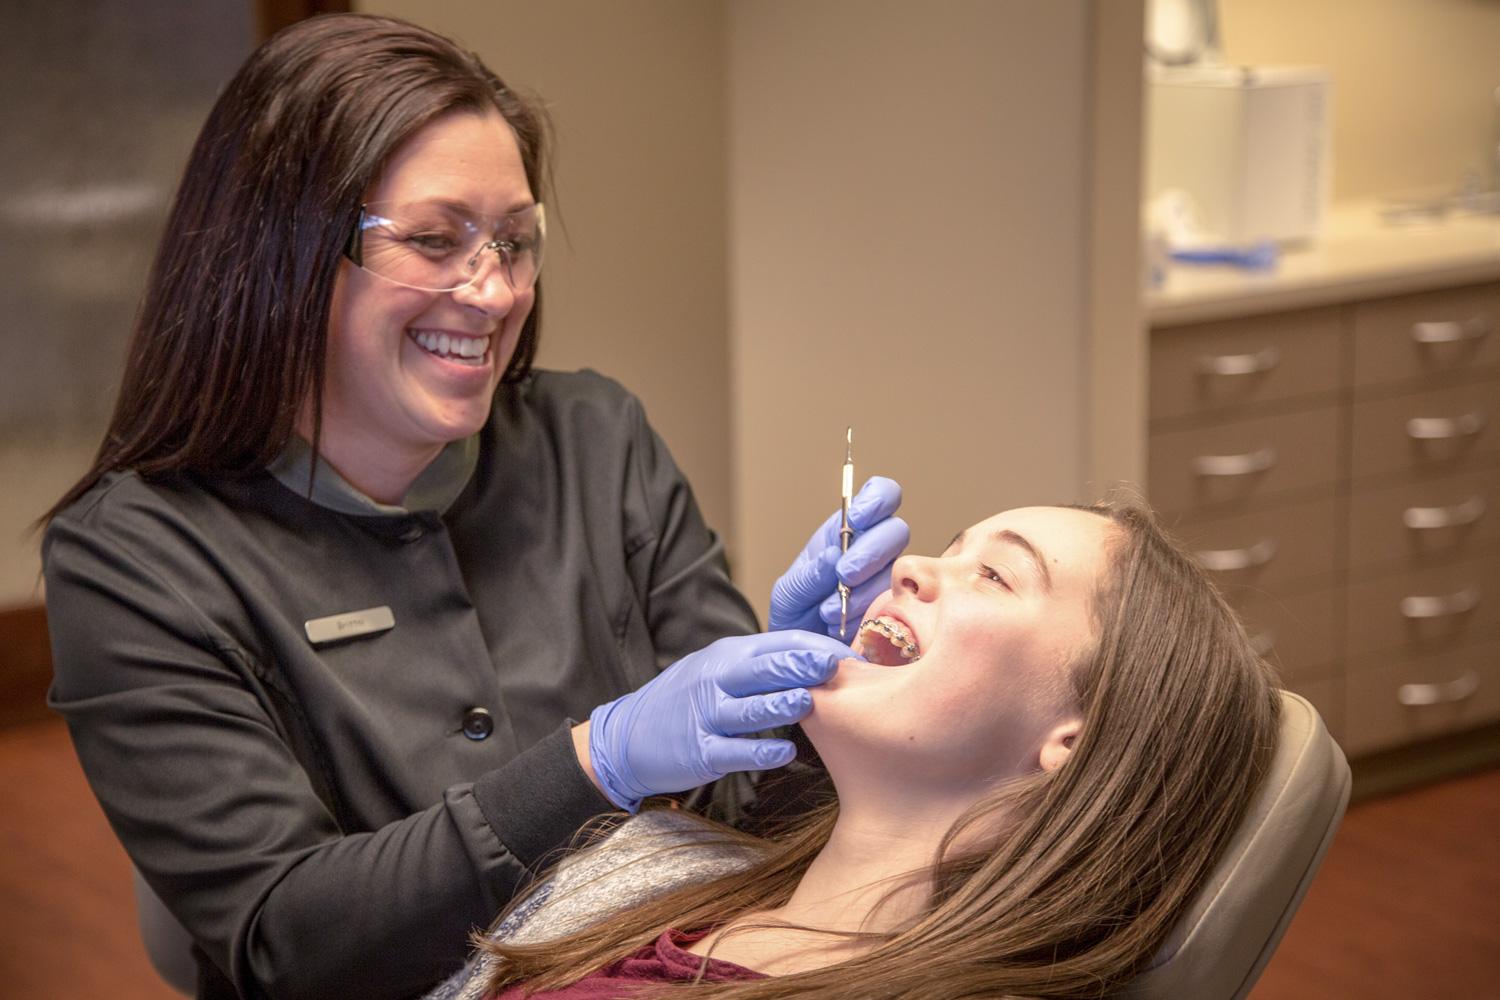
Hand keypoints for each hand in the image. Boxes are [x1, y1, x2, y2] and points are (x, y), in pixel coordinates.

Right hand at [587, 631, 851, 811]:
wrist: (628, 734)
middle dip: (802, 666)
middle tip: (838, 667)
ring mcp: (706, 716)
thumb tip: (817, 662)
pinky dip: (761, 751)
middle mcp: (716, 680)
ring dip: (782, 705)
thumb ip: (760, 665)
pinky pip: (735, 751)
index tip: (849, 655)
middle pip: (764, 669)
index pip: (778, 643)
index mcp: (727, 655)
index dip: (815, 648)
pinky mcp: (699, 751)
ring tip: (809, 703)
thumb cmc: (686, 700)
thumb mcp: (718, 669)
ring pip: (749, 709)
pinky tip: (784, 751)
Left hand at [768, 476, 908, 638]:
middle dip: (870, 552)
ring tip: (829, 609)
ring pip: (898, 569)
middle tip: (844, 574)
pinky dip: (866, 614)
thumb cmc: (797, 615)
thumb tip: (833, 555)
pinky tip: (841, 623)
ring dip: (863, 590)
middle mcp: (874, 550)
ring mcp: (888, 580)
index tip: (855, 519)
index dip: (877, 500)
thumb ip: (808, 576)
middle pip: (896, 531)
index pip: (881, 495)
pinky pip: (896, 604)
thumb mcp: (790, 593)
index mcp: (847, 531)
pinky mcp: (896, 609)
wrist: (804, 656)